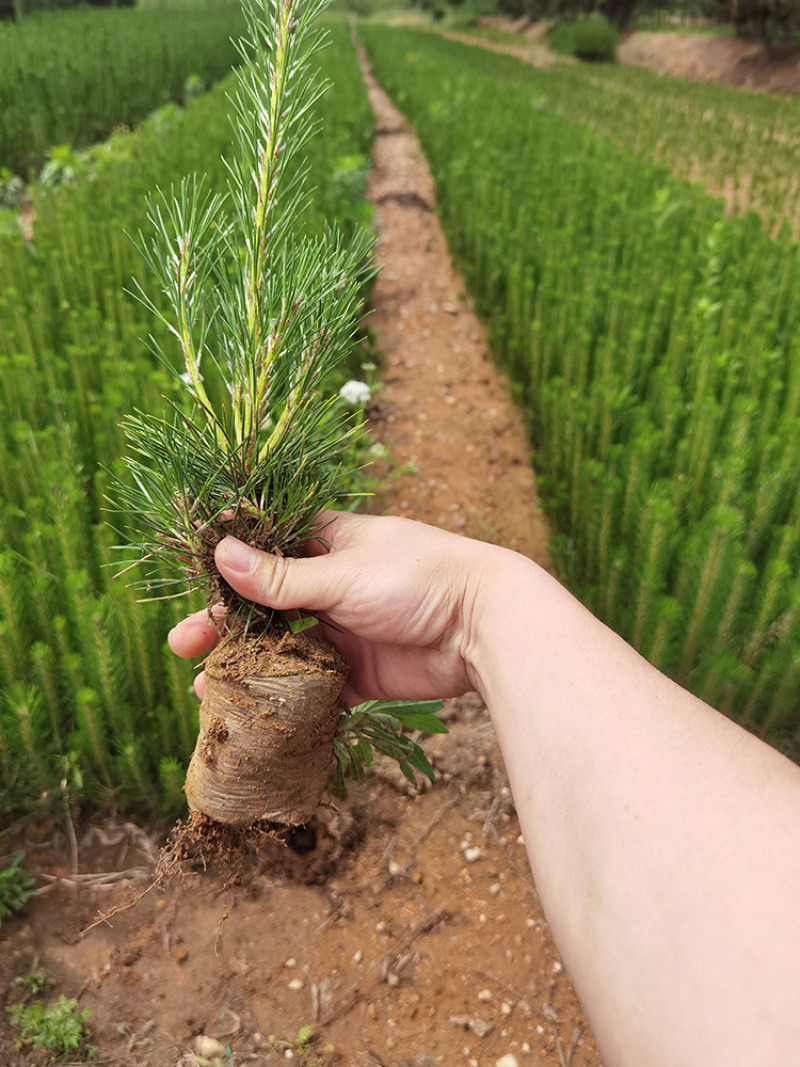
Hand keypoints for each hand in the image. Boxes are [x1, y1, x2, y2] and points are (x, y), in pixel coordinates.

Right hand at [168, 510, 497, 705]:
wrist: (485, 626)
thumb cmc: (418, 577)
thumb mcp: (343, 573)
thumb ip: (282, 576)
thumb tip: (220, 553)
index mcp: (331, 544)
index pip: (267, 549)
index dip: (228, 566)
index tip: (190, 582)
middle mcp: (334, 585)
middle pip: (266, 605)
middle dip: (225, 623)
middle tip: (181, 644)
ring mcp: (347, 629)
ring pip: (285, 649)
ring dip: (248, 666)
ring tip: (205, 690)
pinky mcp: (362, 671)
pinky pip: (316, 687)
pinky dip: (287, 699)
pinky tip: (253, 714)